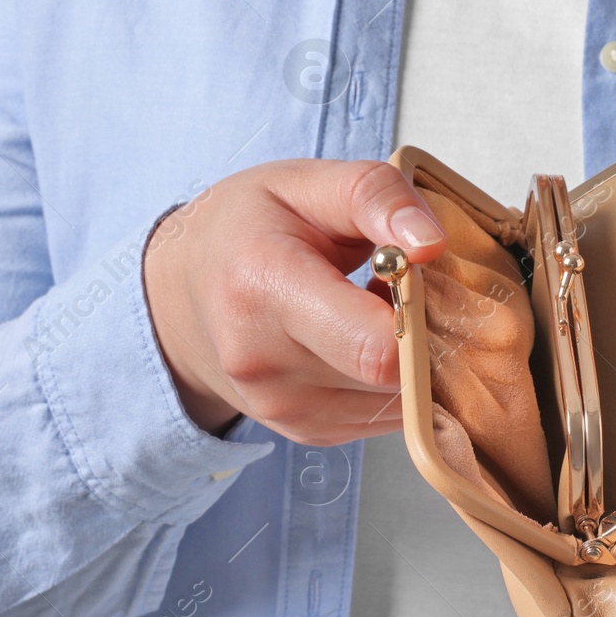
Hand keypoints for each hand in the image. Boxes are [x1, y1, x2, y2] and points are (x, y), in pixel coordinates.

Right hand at [142, 160, 447, 442]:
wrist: (183, 292)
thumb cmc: (249, 228)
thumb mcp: (307, 182)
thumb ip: (376, 197)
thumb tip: (432, 242)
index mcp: (264, 288)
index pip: (376, 345)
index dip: (422, 315)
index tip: (420, 276)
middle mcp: (265, 365)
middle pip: (395, 376)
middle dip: (421, 332)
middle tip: (399, 286)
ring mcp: (283, 410)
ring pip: (398, 401)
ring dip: (408, 358)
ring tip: (372, 309)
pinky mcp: (306, 433)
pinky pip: (383, 416)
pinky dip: (390, 380)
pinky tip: (362, 339)